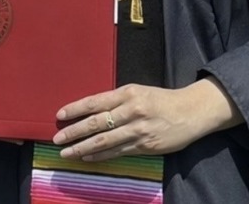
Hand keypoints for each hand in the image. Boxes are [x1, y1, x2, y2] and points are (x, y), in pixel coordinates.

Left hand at [52, 78, 242, 161]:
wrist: (191, 112)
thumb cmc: (160, 99)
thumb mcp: (138, 91)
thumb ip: (116, 100)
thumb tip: (90, 110)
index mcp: (127, 93)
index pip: (95, 102)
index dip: (75, 109)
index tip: (59, 116)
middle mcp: (131, 111)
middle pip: (96, 123)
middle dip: (74, 132)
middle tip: (57, 139)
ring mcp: (138, 130)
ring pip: (105, 141)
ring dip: (83, 148)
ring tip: (67, 152)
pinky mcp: (145, 146)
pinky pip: (118, 152)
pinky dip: (101, 155)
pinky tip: (88, 157)